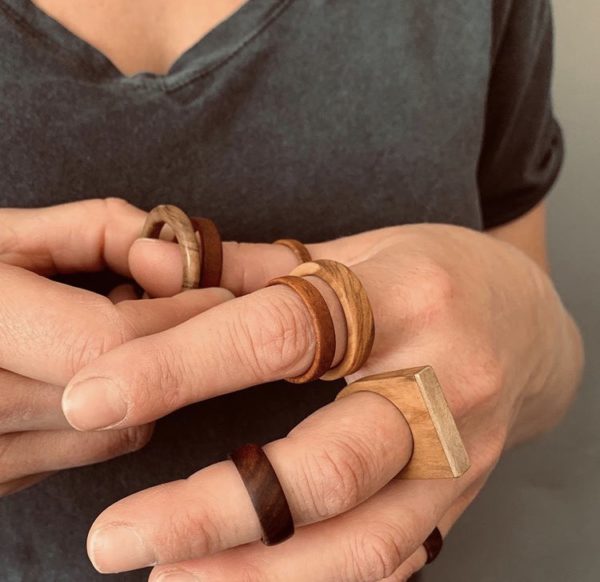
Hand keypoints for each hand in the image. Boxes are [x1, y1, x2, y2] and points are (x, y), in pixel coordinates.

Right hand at [0, 199, 230, 495]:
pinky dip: (114, 410)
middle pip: (122, 397)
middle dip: (170, 349)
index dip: (176, 316)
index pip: (104, 341)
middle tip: (185, 308)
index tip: (217, 293)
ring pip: (120, 432)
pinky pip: (93, 449)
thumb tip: (173, 262)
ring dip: (144, 381)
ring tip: (117, 333)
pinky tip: (87, 371)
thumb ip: (97, 230)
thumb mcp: (7, 233)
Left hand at [65, 222, 580, 579]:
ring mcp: (459, 453)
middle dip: (210, 511)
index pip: (281, 331)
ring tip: (166, 580)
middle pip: (324, 465)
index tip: (92, 395)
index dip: (180, 365)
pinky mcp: (460, 499)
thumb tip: (156, 290)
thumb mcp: (354, 251)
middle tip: (111, 538)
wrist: (528, 319)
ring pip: (360, 540)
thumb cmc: (430, 272)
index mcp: (403, 294)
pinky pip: (389, 562)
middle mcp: (442, 379)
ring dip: (257, 576)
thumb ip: (257, 276)